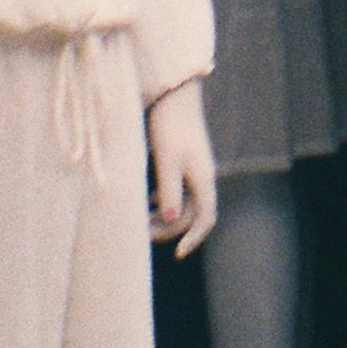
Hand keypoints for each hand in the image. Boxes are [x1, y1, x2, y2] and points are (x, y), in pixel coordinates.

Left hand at [148, 86, 217, 258]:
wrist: (173, 93)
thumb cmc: (171, 125)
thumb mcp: (168, 160)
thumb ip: (170, 191)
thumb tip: (170, 220)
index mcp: (203, 178)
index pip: (206, 218)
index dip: (194, 239)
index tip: (176, 254)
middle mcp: (202, 176)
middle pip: (191, 214)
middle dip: (169, 228)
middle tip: (142, 232)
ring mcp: (193, 168)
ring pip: (182, 203)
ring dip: (164, 215)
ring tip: (141, 220)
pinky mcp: (182, 160)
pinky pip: (176, 190)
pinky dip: (162, 200)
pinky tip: (146, 200)